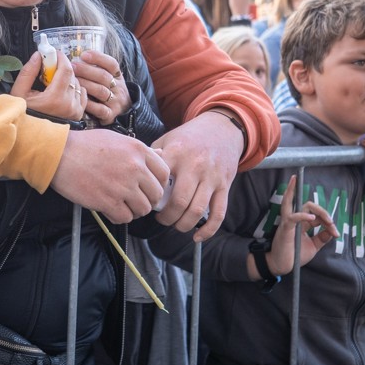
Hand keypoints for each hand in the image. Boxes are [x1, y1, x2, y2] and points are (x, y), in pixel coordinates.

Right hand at [11, 51, 84, 119]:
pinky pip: (82, 93)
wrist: (29, 135)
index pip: (65, 69)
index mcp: (55, 99)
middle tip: (49, 68)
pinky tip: (62, 91)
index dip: (60, 57)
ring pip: (76, 83)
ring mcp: (76, 110)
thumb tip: (37, 55)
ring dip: (66, 78)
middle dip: (61, 67)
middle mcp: (69, 104)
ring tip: (53, 83)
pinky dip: (73, 88)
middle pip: (72, 75)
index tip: (53, 53)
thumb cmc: (23, 114)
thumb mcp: (19, 92)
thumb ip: (28, 72)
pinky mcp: (79, 114)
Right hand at [49, 129, 167, 222]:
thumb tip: (159, 158)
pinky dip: (119, 216)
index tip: (149, 188)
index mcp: (139, 150)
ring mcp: (122, 186)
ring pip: (142, 209)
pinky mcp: (108, 201)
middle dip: (147, 199)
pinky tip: (110, 208)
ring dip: (134, 210)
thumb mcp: (117, 139)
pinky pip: (125, 218)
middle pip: (156, 194)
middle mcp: (135, 168)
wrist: (59, 153)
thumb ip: (138, 151)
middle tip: (135, 199)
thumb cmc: (85, 145)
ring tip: (122, 204)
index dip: (158, 183)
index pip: (164, 173)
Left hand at [73, 50, 128, 124]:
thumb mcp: (110, 78)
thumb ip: (97, 69)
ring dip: (86, 84)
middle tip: (73, 67)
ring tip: (74, 80)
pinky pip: (99, 109)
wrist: (125, 111)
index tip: (83, 55)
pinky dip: (89, 104)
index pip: (111, 64)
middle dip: (86, 70)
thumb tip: (76, 59)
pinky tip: (80, 98)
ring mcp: (115, 101)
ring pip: (101, 91)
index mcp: (117, 76)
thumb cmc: (109, 91)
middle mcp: (118, 87)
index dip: (98, 58)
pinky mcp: (110, 114)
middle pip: (103, 76)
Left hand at [151, 111, 243, 240]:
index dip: (150, 197)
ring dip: (183, 224)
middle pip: (179, 202)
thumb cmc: (190, 137)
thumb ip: (153, 158)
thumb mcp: (168, 139)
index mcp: (176, 153)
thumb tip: (139, 177)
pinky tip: (197, 236)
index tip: (146, 202)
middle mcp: (195, 166)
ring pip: (197, 210)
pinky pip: (218, 213)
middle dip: (167, 218)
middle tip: (161, 219)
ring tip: (176, 224)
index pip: (159, 181)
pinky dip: (208, 230)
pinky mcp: (225, 186)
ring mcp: (212, 177)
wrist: (222, 128)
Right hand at [261, 174, 338, 276]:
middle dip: (322, 211)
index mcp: (302, 224)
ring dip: (293, 193)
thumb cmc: (294, 256)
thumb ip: (321, 238)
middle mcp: (294, 220)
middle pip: (308, 206)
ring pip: (292, 203)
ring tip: (296, 184)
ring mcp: (288, 223)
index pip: (316, 215)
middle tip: (331, 222)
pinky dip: (302, 216)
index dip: (328, 222)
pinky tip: (312, 217)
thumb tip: (332, 232)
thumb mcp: (313, 247)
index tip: (336, 233)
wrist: (281, 266)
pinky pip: (292, 218)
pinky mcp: (285, 229)